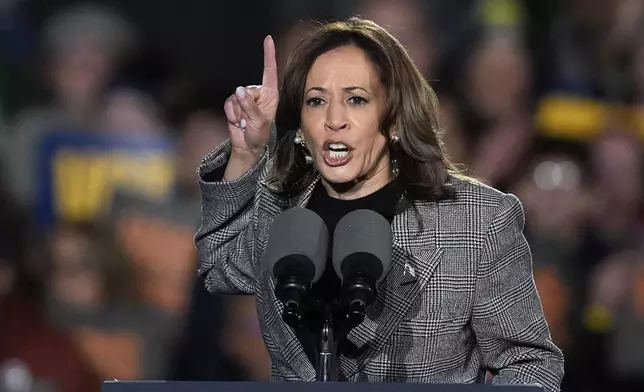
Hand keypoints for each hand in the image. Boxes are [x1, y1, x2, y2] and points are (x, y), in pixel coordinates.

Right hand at [224, 35, 278, 157]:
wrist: (247, 147)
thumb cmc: (259, 135)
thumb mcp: (259, 122)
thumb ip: (250, 106)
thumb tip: (239, 90)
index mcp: (270, 94)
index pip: (269, 71)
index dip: (268, 55)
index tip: (268, 39)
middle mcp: (258, 93)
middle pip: (247, 89)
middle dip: (246, 106)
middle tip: (251, 121)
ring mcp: (245, 98)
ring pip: (236, 97)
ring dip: (239, 112)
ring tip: (245, 122)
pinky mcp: (234, 103)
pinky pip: (229, 104)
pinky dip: (231, 114)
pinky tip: (237, 121)